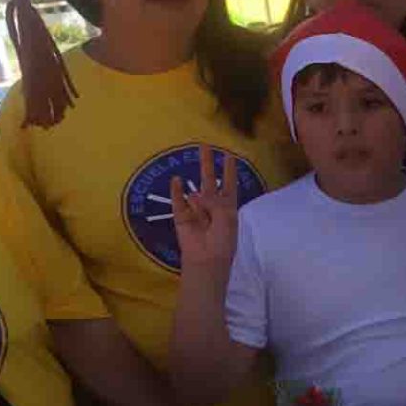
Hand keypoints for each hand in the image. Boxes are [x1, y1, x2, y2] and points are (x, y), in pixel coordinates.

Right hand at [169, 145, 239, 272]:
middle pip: (209, 180)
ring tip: (202, 200)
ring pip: (195, 192)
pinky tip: (176, 179)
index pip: (229, 184)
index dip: (229, 170)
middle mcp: (211, 206)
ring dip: (198, 190)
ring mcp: (195, 210)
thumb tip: (195, 194)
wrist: (206, 260)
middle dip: (208, 163)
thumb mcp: (226, 217)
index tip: (229, 155)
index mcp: (227, 208)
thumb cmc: (222, 241)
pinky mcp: (181, 217)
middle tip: (205, 145)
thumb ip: (214, 201)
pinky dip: (177, 191)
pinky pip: (178, 201)